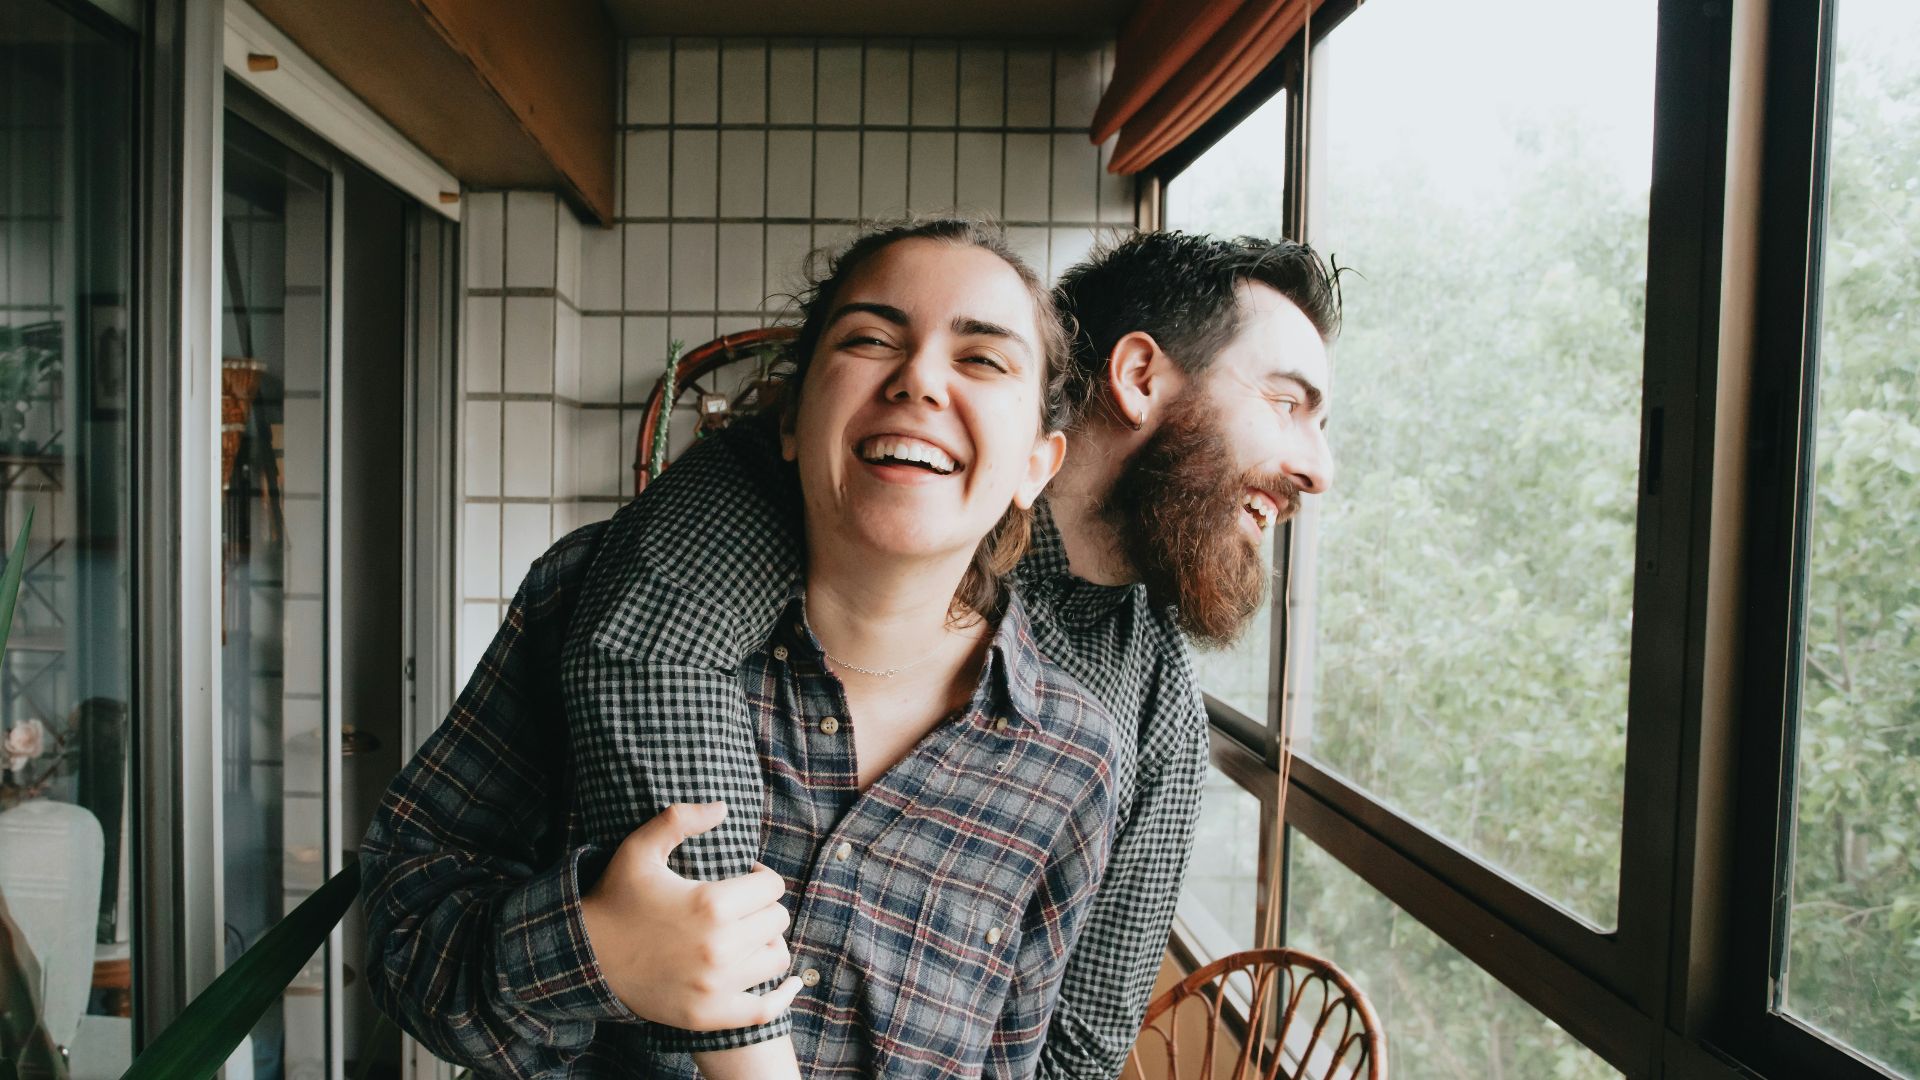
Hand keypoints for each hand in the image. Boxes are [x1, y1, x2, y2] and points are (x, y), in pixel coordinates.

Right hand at [580, 801, 801, 1029]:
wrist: (585, 957)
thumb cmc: (616, 898)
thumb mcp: (640, 849)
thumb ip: (680, 819)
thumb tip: (723, 807)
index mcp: (710, 904)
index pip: (772, 886)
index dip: (761, 876)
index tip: (745, 876)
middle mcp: (720, 948)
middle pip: (777, 919)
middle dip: (763, 907)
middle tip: (743, 906)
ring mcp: (715, 986)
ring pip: (777, 957)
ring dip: (767, 943)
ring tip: (748, 935)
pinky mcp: (708, 1015)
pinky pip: (765, 1010)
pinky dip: (781, 996)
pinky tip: (788, 984)